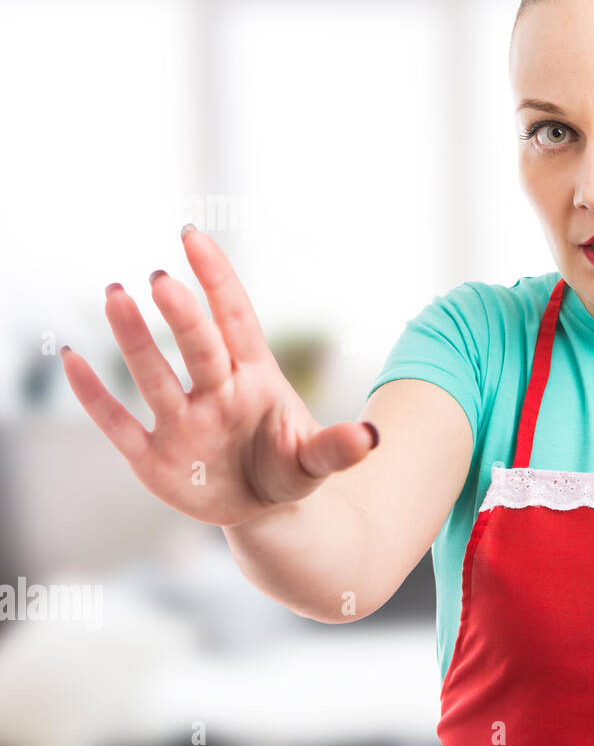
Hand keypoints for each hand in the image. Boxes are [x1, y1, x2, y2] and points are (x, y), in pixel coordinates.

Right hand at [61, 225, 378, 527]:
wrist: (268, 510)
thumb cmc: (291, 467)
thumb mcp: (317, 462)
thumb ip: (339, 448)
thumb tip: (372, 435)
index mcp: (255, 379)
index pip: (236, 319)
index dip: (217, 279)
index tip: (193, 236)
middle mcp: (214, 390)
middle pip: (199, 344)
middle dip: (182, 314)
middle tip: (159, 279)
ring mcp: (182, 420)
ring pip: (153, 373)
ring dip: (133, 337)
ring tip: (114, 294)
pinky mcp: (154, 457)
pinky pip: (117, 421)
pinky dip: (94, 393)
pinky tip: (69, 356)